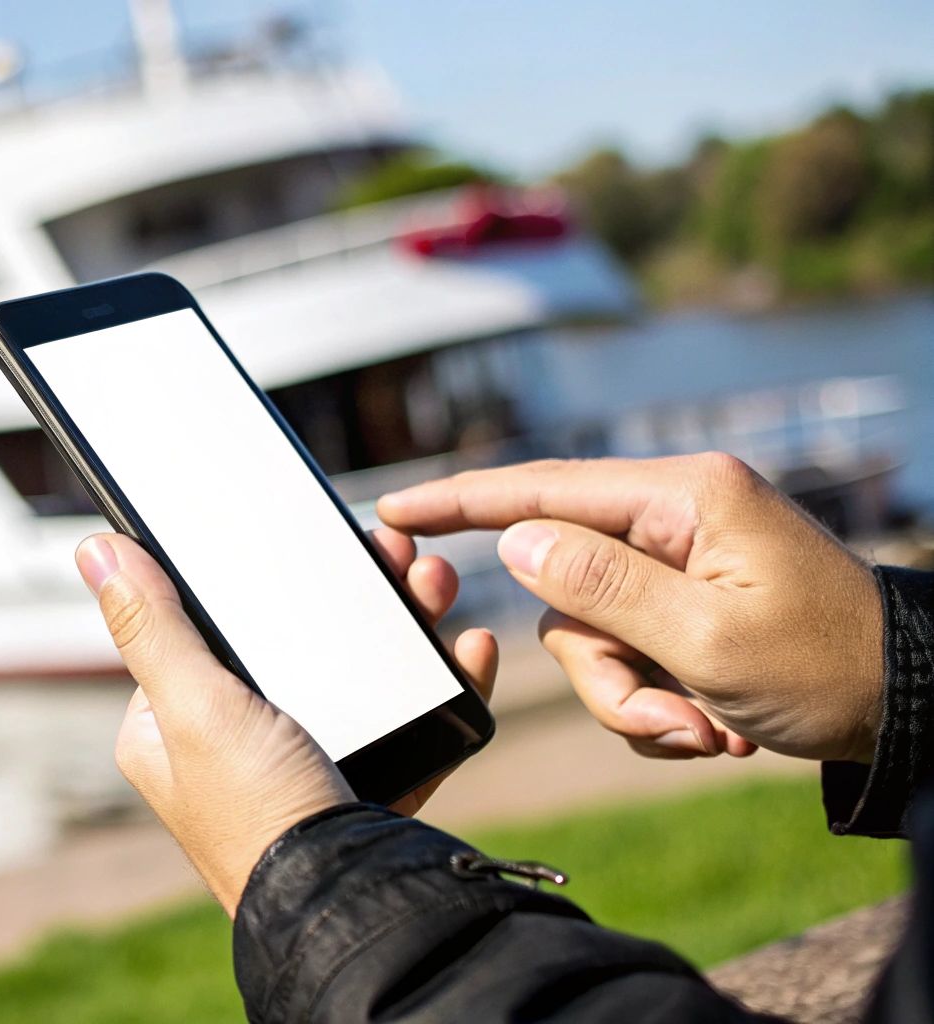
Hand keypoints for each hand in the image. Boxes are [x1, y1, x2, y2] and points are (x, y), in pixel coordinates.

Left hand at [76, 530, 497, 914]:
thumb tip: (97, 551)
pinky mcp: (359, 787)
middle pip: (290, 640)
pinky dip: (434, 679)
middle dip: (349, 592)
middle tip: (395, 553)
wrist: (352, 906)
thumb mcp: (197, 708)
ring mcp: (297, 767)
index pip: (202, 626)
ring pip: (352, 670)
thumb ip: (153, 628)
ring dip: (401, 620)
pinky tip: (463, 649)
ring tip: (435, 586)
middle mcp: (228, 748)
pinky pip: (401, 717)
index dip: (255, 577)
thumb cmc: (259, 816)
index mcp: (170, 730)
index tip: (310, 539)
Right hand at [378, 453, 883, 763]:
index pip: (543, 488)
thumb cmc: (827, 665)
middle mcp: (673, 522)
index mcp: (683, 499)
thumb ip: (601, 587)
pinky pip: (625, 661)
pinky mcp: (683, 609)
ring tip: (710, 730)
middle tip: (675, 723)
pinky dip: (658, 706)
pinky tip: (717, 724)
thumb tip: (516, 542)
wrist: (910, 708)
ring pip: (589, 640)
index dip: (461, 501)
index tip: (393, 508)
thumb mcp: (707, 636)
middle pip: (564, 593)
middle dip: (608, 675)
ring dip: (638, 701)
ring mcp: (677, 568)